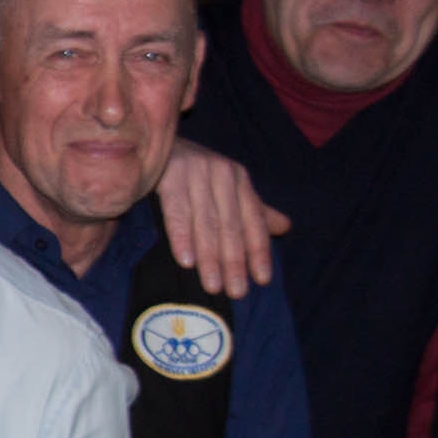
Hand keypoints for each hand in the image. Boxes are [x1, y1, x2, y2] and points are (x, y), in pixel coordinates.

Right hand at [154, 141, 289, 297]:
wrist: (152, 144)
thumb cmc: (191, 174)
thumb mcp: (225, 189)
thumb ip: (252, 210)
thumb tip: (285, 228)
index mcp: (239, 179)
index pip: (254, 220)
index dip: (258, 251)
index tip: (261, 280)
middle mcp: (222, 174)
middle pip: (231, 226)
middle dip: (234, 262)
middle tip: (235, 292)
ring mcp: (196, 173)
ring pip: (207, 223)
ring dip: (210, 257)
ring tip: (212, 285)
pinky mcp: (169, 175)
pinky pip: (177, 212)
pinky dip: (182, 237)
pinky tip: (186, 260)